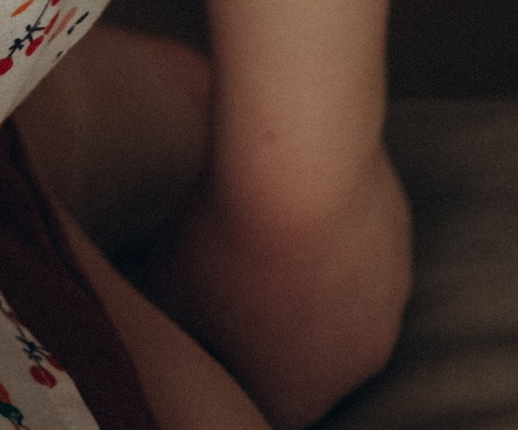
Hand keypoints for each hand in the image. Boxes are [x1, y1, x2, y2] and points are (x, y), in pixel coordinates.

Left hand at [155, 153, 413, 429]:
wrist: (302, 166)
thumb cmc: (228, 240)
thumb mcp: (167, 290)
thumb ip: (171, 325)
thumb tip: (163, 323)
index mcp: (296, 399)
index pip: (254, 397)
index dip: (221, 355)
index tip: (197, 313)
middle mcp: (354, 368)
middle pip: (301, 354)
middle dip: (265, 320)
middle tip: (227, 267)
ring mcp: (387, 308)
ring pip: (337, 302)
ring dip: (304, 275)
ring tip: (264, 225)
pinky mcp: (401, 249)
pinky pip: (360, 251)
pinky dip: (331, 230)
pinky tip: (298, 195)